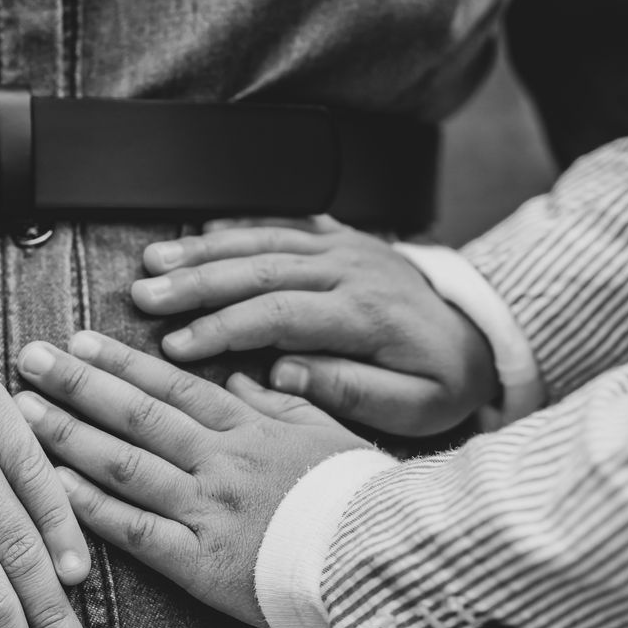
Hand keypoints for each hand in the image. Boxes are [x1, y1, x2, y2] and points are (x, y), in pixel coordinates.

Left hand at [13, 331, 366, 627]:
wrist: (382, 560)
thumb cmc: (359, 498)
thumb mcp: (329, 433)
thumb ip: (282, 401)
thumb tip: (242, 377)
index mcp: (251, 429)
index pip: (174, 384)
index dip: (121, 362)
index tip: (79, 341)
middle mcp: (222, 461)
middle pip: (137, 414)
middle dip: (78, 384)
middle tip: (29, 358)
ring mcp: (208, 510)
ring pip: (125, 464)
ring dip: (68, 435)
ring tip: (24, 412)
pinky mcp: (202, 562)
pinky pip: (135, 530)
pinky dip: (90, 507)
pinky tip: (51, 486)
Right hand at [134, 217, 496, 434]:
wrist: (483, 332)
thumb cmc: (443, 378)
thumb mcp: (415, 406)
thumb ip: (351, 391)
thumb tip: (283, 374)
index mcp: (366, 314)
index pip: (282, 315)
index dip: (225, 329)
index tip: (178, 346)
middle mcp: (351, 269)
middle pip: (262, 267)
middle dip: (198, 281)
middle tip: (144, 294)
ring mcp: (345, 246)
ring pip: (265, 238)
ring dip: (206, 249)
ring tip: (155, 262)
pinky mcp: (341, 237)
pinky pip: (285, 220)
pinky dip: (240, 224)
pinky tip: (200, 234)